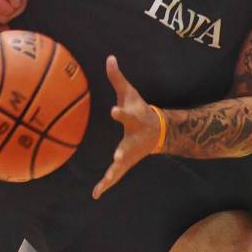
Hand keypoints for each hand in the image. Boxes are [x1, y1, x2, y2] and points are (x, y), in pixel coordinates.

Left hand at [92, 56, 160, 199]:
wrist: (156, 131)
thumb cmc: (139, 108)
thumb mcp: (129, 92)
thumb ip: (117, 77)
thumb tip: (109, 57)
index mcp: (133, 119)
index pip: (125, 114)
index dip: (120, 112)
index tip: (113, 110)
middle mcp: (133, 138)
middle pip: (126, 145)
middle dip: (122, 151)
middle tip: (117, 156)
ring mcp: (130, 152)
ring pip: (121, 165)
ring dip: (114, 173)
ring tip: (104, 184)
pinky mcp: (125, 162)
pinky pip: (114, 175)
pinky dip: (105, 185)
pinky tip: (95, 194)